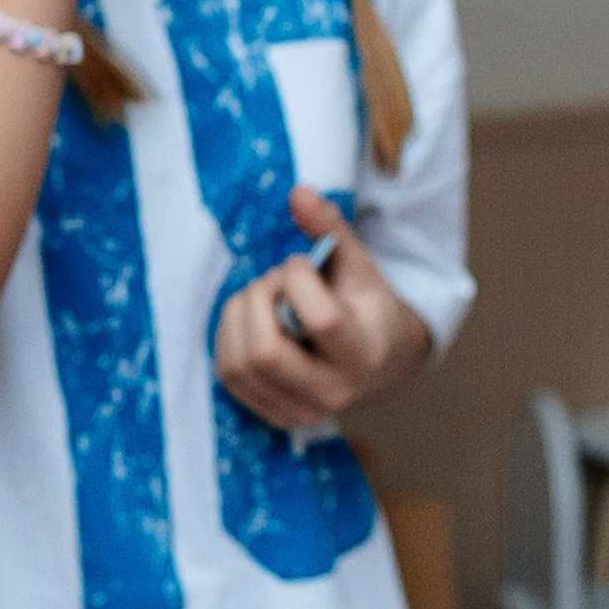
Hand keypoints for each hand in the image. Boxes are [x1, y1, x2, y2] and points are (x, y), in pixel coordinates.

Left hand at [214, 185, 432, 434]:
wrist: (381, 358)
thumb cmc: (366, 305)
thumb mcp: (359, 264)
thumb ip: (331, 228)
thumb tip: (298, 192)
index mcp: (364, 353)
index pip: (319, 319)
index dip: (296, 279)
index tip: (298, 264)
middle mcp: (334, 392)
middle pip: (266, 352)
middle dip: (256, 301)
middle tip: (271, 282)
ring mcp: (302, 411)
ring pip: (239, 365)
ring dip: (237, 318)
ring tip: (261, 299)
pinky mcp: (276, 416)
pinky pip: (229, 376)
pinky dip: (228, 339)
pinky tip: (249, 320)